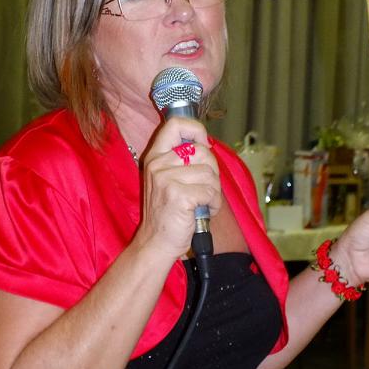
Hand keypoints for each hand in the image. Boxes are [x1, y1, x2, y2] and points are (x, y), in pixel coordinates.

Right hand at [137, 117, 221, 260]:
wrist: (155, 243)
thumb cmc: (167, 213)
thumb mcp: (167, 179)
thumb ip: (182, 159)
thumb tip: (205, 143)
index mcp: (155, 156)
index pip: (175, 124)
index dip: (195, 129)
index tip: (203, 144)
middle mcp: (158, 164)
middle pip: (202, 151)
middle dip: (212, 172)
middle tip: (204, 188)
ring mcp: (166, 179)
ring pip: (210, 173)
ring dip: (213, 192)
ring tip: (202, 203)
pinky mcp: (178, 195)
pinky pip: (210, 192)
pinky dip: (213, 204)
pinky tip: (202, 211)